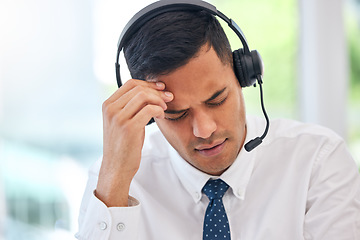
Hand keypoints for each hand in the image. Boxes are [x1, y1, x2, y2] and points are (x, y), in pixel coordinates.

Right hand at [96, 79, 172, 206]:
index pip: (130, 83)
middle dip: (157, 91)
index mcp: (108, 104)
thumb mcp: (122, 121)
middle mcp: (111, 109)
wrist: (116, 167)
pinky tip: (161, 115)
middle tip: (169, 97)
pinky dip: (159, 110)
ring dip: (158, 100)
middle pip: (138, 88)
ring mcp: (118, 118)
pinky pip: (149, 110)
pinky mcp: (128, 128)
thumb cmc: (123, 144)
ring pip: (144, 96)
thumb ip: (131, 106)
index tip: (161, 87)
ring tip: (164, 108)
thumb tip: (151, 91)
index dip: (148, 83)